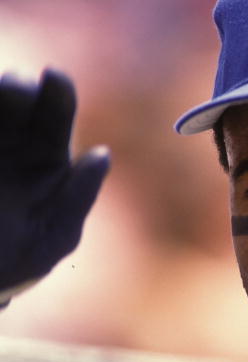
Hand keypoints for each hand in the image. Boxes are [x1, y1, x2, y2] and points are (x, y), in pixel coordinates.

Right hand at [0, 69, 109, 300]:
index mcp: (46, 160)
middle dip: (17, 89)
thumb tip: (103, 154)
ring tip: (1, 88)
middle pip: (16, 102)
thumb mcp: (52, 237)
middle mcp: (12, 145)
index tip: (54, 76)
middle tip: (14, 86)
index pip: (55, 118)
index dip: (59, 94)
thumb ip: (78, 197)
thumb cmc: (13, 264)